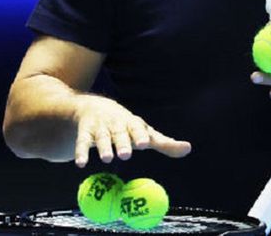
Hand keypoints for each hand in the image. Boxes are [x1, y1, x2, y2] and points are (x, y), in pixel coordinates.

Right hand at [71, 94, 191, 166]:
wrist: (93, 107)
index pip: (138, 128)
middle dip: (122, 142)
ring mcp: (100, 127)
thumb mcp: (144, 132)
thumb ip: (164, 143)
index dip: (140, 135)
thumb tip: (188, 149)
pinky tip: (82, 164)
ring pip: (101, 137)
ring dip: (103, 147)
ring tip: (107, 158)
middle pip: (119, 133)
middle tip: (125, 155)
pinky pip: (82, 142)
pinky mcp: (84, 132)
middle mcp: (116, 124)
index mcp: (132, 123)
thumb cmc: (125, 126)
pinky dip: (81, 152)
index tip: (145, 144)